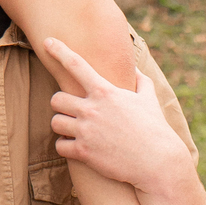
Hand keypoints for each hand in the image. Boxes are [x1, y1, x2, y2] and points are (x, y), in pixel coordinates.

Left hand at [46, 37, 191, 193]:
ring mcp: (86, 131)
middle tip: (71, 110)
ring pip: (55, 122)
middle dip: (61, 104)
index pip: (76, 64)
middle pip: (56, 99)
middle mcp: (91, 109)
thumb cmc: (155, 129)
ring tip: (73, 129)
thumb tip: (136, 69)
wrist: (158, 162)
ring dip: (62, 125)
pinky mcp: (83, 152)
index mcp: (105, 92)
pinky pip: (60, 146)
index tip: (47, 42)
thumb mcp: (149, 99)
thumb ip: (141, 81)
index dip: (59, 51)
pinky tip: (76, 147)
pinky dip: (66, 147)